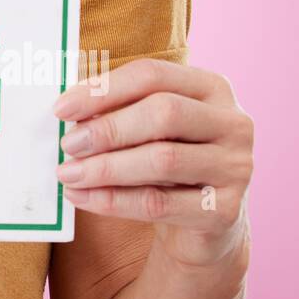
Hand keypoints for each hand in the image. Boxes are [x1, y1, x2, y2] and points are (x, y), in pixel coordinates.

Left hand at [52, 58, 252, 268]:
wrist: (205, 224)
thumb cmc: (168, 161)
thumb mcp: (148, 128)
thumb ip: (117, 109)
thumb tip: (66, 107)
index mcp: (212, 87)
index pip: (152, 75)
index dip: (104, 89)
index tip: (62, 108)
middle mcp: (233, 123)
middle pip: (163, 113)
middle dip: (107, 129)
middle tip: (67, 144)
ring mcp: (236, 168)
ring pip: (162, 160)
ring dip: (105, 167)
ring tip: (68, 173)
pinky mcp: (225, 211)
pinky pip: (160, 204)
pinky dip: (113, 200)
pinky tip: (82, 197)